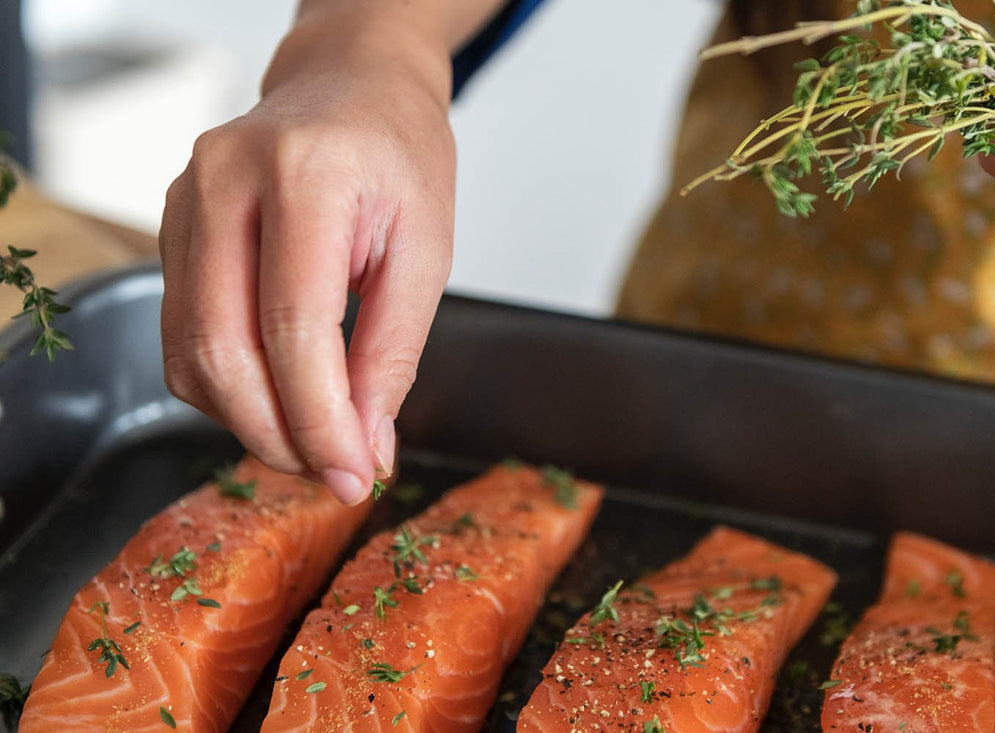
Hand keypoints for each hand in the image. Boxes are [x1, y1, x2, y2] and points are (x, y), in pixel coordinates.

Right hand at [159, 4, 455, 503]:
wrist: (352, 86)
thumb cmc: (398, 155)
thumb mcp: (426, 250)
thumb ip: (391, 353)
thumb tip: (363, 446)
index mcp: (304, 175)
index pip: (293, 328)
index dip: (320, 420)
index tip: (354, 474)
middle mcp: (223, 181)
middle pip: (221, 348)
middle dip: (277, 434)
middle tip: (332, 472)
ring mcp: (183, 202)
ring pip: (188, 352)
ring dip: (247, 420)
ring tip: (312, 442)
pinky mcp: (171, 228)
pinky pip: (181, 334)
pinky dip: (226, 387)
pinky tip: (277, 398)